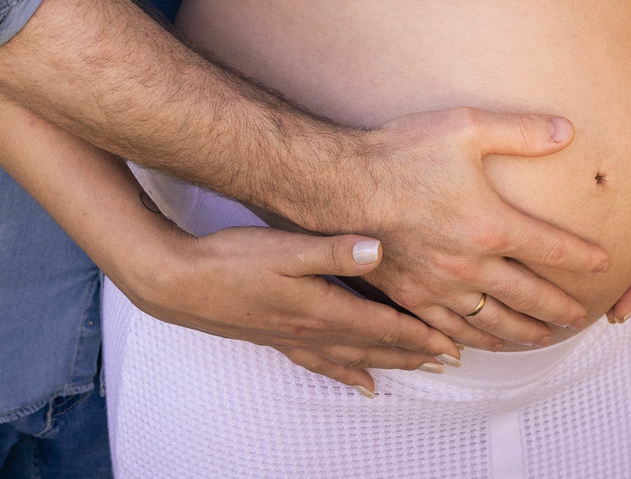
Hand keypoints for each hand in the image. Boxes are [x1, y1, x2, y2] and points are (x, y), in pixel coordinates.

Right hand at [117, 222, 462, 394]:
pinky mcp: (276, 336)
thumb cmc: (232, 260)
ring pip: (353, 358)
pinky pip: (323, 363)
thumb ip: (332, 250)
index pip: (381, 326)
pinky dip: (348, 374)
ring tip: (417, 371)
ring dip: (389, 364)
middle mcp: (312, 329)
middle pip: (374, 347)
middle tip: (448, 360)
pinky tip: (361, 383)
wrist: (180, 283)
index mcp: (320, 307)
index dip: (417, 335)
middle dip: (413, 353)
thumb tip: (378, 250)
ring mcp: (293, 337)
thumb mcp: (284, 247)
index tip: (450, 343)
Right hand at [358, 108, 610, 350]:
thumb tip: (567, 130)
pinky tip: (482, 344)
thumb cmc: (403, 150)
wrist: (343, 184)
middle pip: (530, 297)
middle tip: (582, 316)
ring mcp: (441, 287)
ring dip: (525, 333)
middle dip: (560, 308)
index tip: (603, 263)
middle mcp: (471, 266)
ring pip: (495, 323)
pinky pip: (451, 331)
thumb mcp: (466, 127)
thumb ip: (520, 131)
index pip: (551, 248)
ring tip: (544, 337)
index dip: (582, 258)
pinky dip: (475, 341)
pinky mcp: (412, 297)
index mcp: (490, 225)